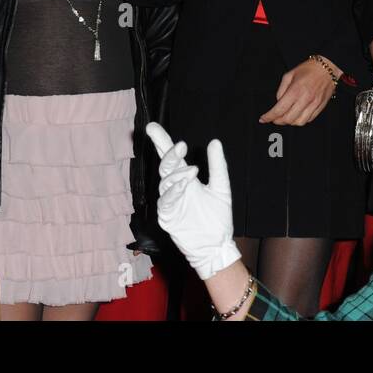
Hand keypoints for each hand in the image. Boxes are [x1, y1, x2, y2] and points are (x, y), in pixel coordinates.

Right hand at [145, 123, 240, 280]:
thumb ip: (217, 166)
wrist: (217, 245)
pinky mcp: (167, 217)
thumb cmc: (218, 218)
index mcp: (185, 179)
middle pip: (165, 166)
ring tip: (192, 170)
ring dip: (176, 174)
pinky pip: (166, 201)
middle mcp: (175, 188)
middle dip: (168, 154)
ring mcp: (169, 202)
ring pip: (165, 182)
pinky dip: (173, 191)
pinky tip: (184, 185)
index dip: (161, 142)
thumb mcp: (221, 188)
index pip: (171, 158)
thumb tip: (214, 142)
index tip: (152, 127)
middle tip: (180, 145)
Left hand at [259, 58, 336, 125]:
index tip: (263, 119)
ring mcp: (314, 104)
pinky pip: (309, 120)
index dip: (269, 116)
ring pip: (299, 122)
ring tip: (286, 117)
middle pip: (288, 119)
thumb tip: (278, 102)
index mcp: (295, 90)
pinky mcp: (320, 107)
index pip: (279, 109)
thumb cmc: (308, 69)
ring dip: (290, 122)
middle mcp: (305, 99)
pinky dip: (301, 120)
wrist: (327, 68)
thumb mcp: (289, 75)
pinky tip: (297, 114)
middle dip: (278, 121)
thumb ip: (281, 90)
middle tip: (274, 118)